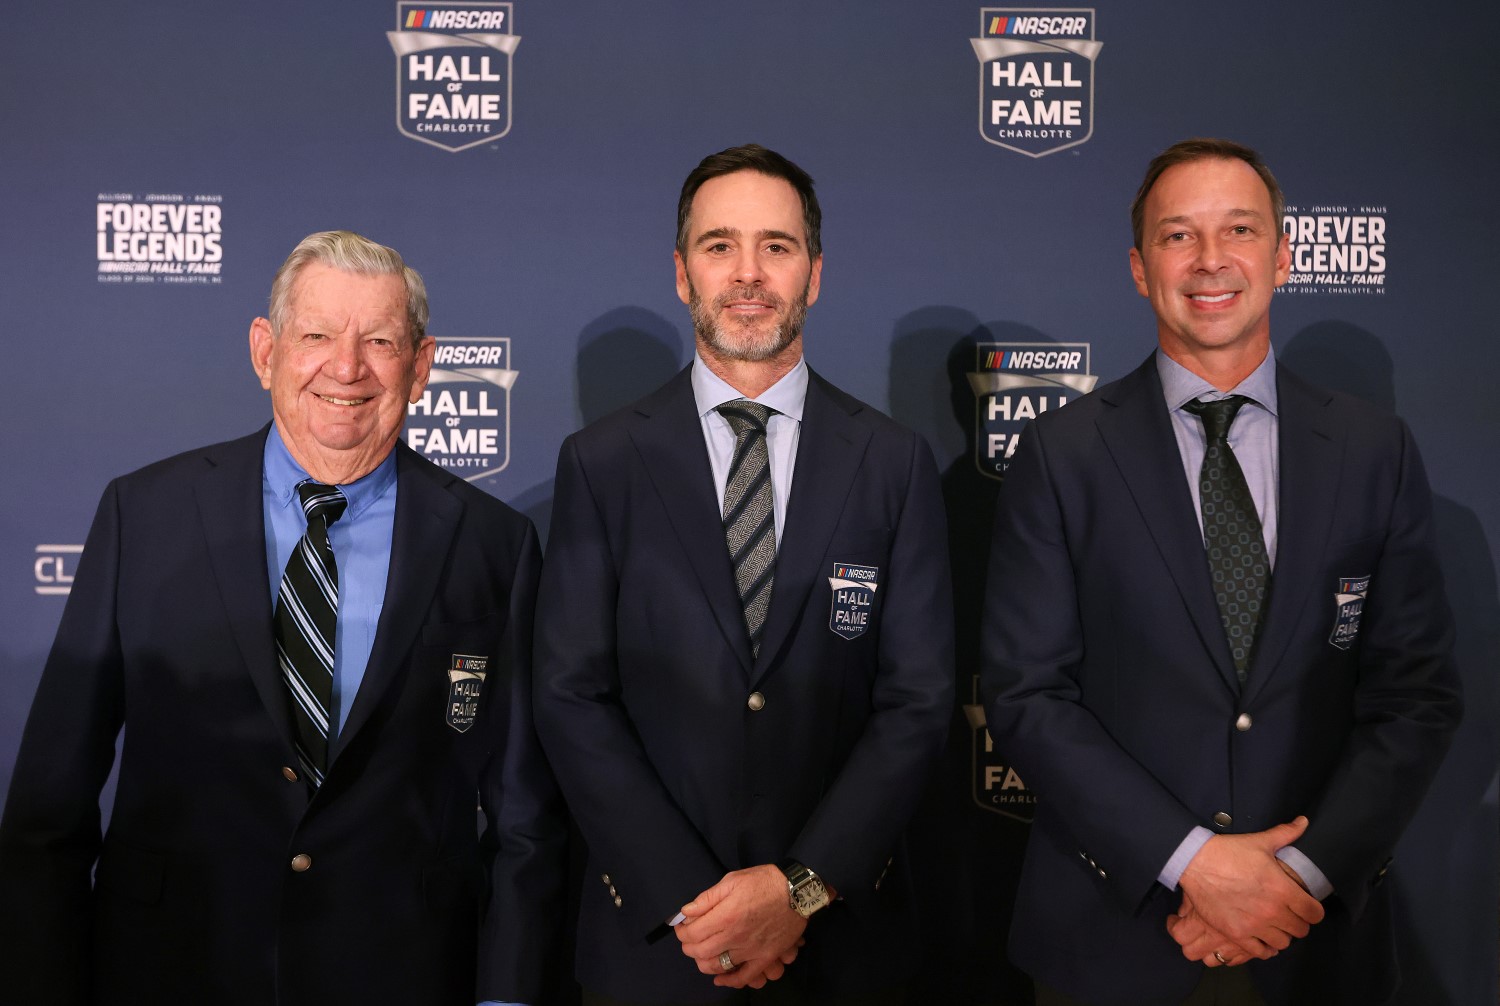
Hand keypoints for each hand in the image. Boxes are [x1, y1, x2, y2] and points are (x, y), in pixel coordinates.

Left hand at [674, 864, 807, 987]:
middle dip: (688, 947)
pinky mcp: (765, 958)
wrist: (797, 891)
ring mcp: (750, 950)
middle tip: (688, 939)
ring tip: (701, 954)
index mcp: (726, 915)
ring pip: (718, 966)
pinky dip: (729, 981)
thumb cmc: (765, 881)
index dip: (681, 932)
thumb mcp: (733, 880)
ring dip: (703, 963)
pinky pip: (744, 977)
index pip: (692, 933)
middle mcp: (735, 936)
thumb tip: (686, 912)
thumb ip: (707, 898)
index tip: (681, 927)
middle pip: (700, 952)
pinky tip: (720, 977)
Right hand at [1176, 816, 1324, 959]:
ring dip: (1281, 934)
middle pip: (1301, 930)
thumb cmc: (1230, 851)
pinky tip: (1262, 938)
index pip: (1314, 913)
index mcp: (1283, 890)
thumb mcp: (1261, 841)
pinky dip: (1264, 948)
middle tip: (1289, 914)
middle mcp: (1272, 911)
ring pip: (1282, 943)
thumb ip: (1286, 834)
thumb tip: (1304, 822)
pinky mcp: (1236, 934)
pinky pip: (1261, 952)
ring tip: (1274, 925)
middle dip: (1298, 922)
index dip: (1313, 910)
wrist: (1196, 862)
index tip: (1306, 906)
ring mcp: (1254, 926)